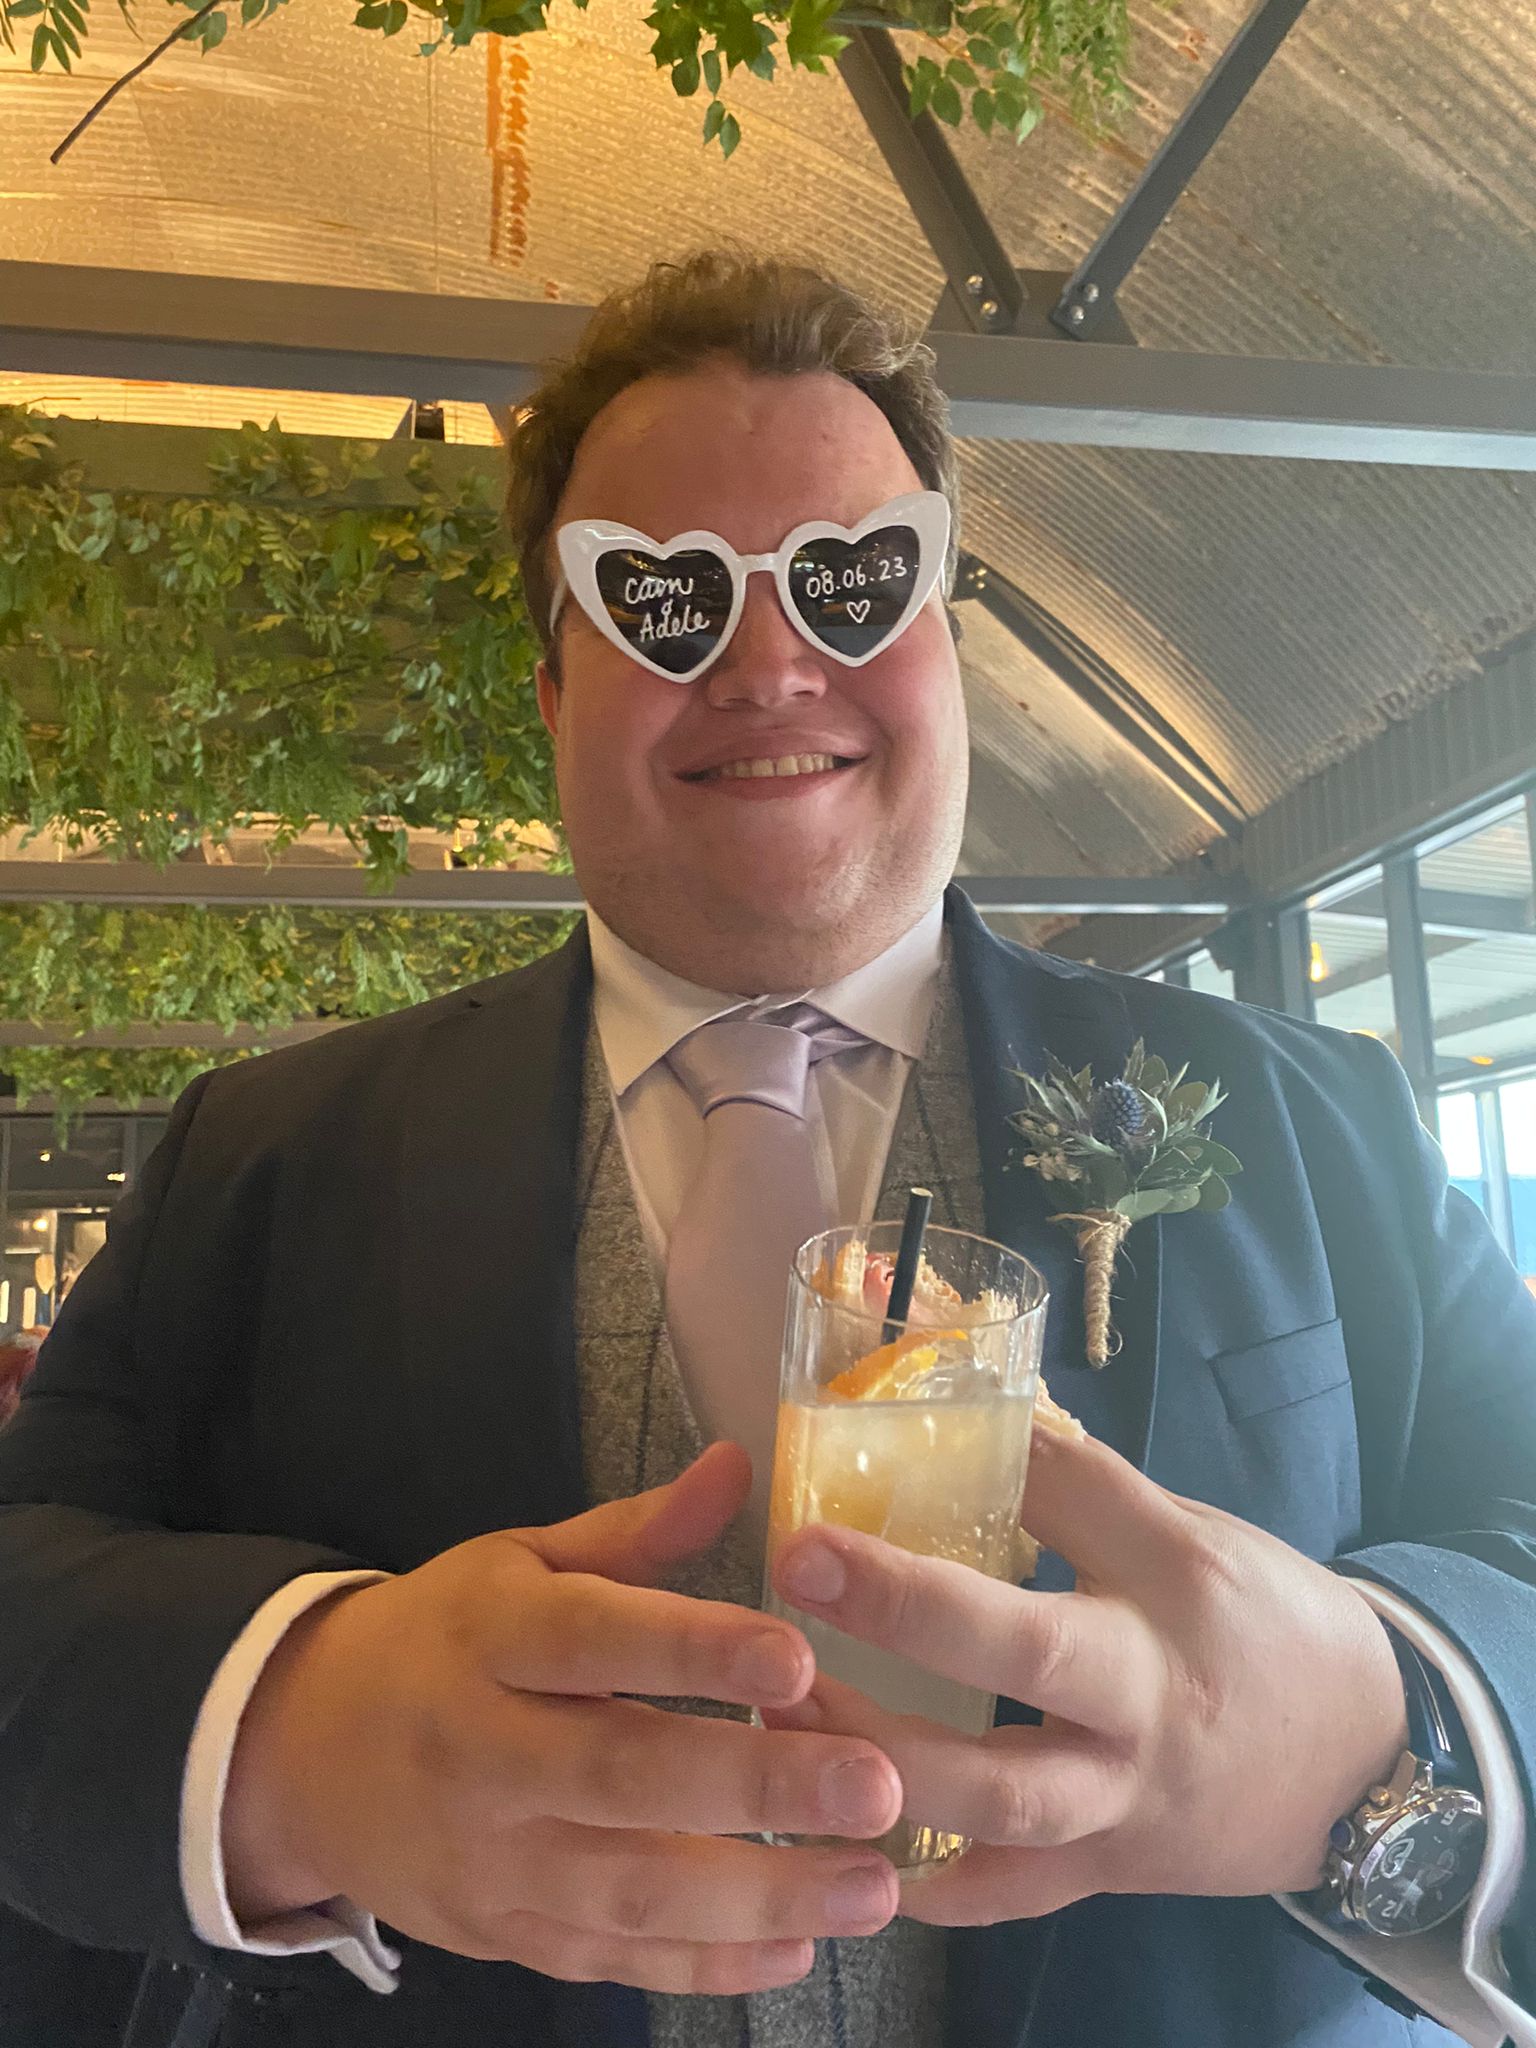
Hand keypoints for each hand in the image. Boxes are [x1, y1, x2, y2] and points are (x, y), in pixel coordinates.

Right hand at [223, 1442, 902, 1992]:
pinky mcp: (502, 1933)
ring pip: (626, 1890)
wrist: (304, 1751)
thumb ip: (635, 1531)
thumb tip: (740, 1464)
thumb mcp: (518, 1562)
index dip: (693, 1651)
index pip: (592, 1642)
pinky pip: (611, 1959)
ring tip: (875, 1884)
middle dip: (757, 1788)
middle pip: (620, 1777)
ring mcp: (488, 1859)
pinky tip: (800, 1948)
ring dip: (759, 1896)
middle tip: (877, 1784)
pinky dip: (706, 1966)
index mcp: (488, 1637)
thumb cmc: (447, 1637)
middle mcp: (482, 1753)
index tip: (797, 1657)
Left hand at [763, 1424, 1407, 1924]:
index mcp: (1174, 1579)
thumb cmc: (1264, 1625)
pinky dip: (921, 1883)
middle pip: (1027, 1654)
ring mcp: (1126, 1795)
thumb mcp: (1188, 1533)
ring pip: (999, 1795)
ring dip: (881, 1754)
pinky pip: (1006, 1894)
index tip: (881, 1412)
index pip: (1076, 1497)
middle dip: (909, 1610)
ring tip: (787, 1705)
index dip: (980, 1459)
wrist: (1366, 1765)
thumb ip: (1076, 1488)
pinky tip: (839, 1839)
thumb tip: (966, 1410)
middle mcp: (1149, 1691)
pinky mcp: (1108, 1870)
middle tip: (802, 1564)